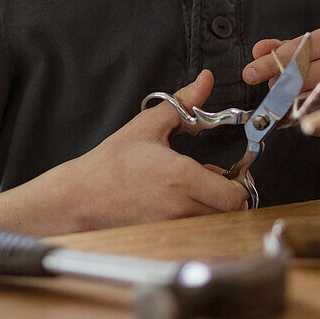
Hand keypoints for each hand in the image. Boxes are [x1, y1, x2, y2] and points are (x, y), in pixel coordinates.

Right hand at [61, 70, 249, 229]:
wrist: (78, 197)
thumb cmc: (110, 163)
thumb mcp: (148, 125)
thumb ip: (183, 103)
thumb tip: (205, 81)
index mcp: (181, 178)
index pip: (234, 196)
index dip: (240, 185)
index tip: (233, 174)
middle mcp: (179, 207)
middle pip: (229, 214)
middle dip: (231, 197)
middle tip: (222, 182)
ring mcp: (170, 226)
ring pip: (212, 224)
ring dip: (213, 209)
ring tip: (199, 190)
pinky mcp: (161, 237)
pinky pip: (191, 231)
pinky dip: (194, 219)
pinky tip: (181, 202)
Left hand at [242, 27, 319, 139]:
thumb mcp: (300, 58)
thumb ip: (279, 51)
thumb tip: (258, 49)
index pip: (299, 47)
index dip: (273, 61)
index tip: (249, 73)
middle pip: (304, 71)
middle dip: (279, 82)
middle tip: (268, 89)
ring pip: (312, 93)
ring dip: (292, 100)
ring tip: (287, 100)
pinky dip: (307, 118)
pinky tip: (300, 116)